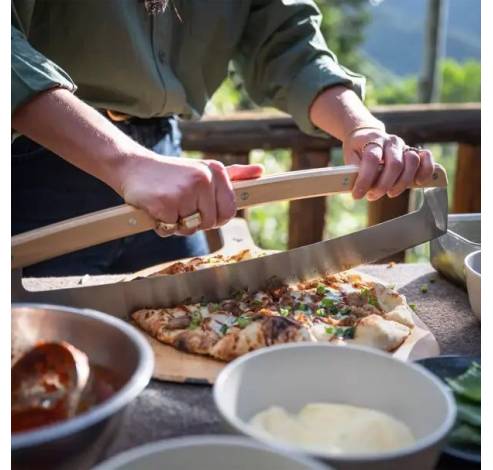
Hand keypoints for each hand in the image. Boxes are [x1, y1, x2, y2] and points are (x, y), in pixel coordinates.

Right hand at [117, 152, 262, 235]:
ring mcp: (184, 191)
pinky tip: (156, 207)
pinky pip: (171, 230)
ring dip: (177, 225)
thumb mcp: (204, 169)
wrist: (134, 167)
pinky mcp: (165, 204)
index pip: (228, 211)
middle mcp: (203, 179)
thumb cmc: (172, 173)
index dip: (214, 217)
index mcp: (216, 171)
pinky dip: (162, 225)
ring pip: (190, 229)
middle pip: (210, 223)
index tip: (201, 209)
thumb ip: (234, 174)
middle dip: (194, 222)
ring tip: (168, 204)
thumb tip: (260, 172)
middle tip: (180, 205)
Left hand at [343, 128, 434, 200]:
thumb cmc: (357, 149)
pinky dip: (426, 170)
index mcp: (372, 140)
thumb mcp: (349, 156)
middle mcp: (391, 142)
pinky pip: (426, 158)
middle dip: (384, 185)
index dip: (365, 179)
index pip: (372, 159)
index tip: (357, 195)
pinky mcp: (413, 151)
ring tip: (390, 193)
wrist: (366, 134)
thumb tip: (357, 186)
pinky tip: (418, 182)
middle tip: (372, 196)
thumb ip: (353, 169)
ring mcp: (404, 146)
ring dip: (402, 182)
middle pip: (395, 164)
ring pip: (412, 162)